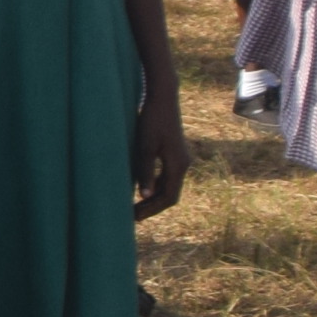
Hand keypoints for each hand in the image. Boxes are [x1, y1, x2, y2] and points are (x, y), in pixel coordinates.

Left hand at [134, 87, 188, 218]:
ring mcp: (181, 158)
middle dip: (153, 207)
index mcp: (178, 165)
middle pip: (171, 194)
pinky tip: (142, 188)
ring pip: (170, 186)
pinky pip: (168, 176)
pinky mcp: (175, 153)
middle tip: (133, 216)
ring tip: (136, 206)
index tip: (135, 217)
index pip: (169, 197)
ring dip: (154, 198)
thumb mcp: (145, 147)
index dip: (152, 209)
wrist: (163, 99)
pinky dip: (156, 186)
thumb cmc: (152, 121)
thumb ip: (145, 171)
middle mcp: (183, 164)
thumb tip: (146, 196)